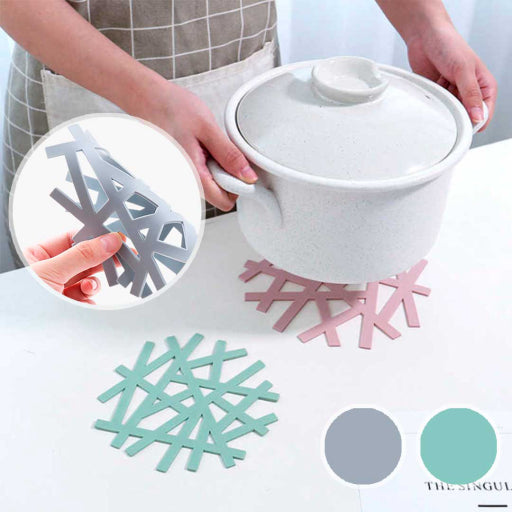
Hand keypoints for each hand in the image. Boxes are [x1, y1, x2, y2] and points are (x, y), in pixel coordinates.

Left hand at [25, 231, 122, 303]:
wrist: (11, 330)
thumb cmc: (17, 299)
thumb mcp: (51, 272)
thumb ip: (82, 255)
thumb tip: (109, 241)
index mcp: (38, 254)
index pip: (73, 238)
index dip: (95, 237)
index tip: (116, 239)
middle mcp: (49, 270)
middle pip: (84, 259)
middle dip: (99, 262)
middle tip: (120, 260)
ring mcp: (58, 290)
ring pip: (87, 281)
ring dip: (92, 285)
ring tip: (87, 289)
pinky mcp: (65, 307)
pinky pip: (85, 300)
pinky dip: (88, 302)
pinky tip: (82, 303)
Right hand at [136, 82, 257, 211]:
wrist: (146, 99)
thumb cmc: (171, 108)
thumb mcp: (208, 128)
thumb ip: (229, 155)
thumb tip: (248, 176)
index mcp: (193, 176)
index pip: (225, 202)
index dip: (238, 185)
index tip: (240, 167)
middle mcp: (184, 183)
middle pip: (217, 195)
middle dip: (226, 175)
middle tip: (217, 149)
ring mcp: (180, 179)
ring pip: (209, 185)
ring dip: (215, 168)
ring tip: (205, 146)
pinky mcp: (179, 173)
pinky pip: (199, 176)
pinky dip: (205, 164)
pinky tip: (198, 147)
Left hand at [406, 22, 496, 129]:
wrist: (425, 37)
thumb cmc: (449, 45)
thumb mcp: (463, 69)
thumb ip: (471, 94)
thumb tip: (478, 116)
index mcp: (484, 86)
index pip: (485, 113)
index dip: (475, 121)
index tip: (463, 125)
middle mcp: (469, 92)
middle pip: (466, 117)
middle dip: (456, 117)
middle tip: (447, 110)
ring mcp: (453, 94)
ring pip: (450, 114)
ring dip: (443, 109)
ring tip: (438, 95)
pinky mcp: (438, 95)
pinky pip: (436, 108)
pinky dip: (433, 105)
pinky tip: (430, 94)